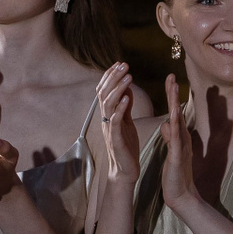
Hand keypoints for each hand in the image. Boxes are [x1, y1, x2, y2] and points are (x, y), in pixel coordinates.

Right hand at [96, 63, 140, 181]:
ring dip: (118, 88)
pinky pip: (115, 121)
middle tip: (124, 64)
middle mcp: (105, 119)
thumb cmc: (126, 146)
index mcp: (108, 114)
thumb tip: (127, 89)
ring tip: (128, 77)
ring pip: (108, 104)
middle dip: (113, 77)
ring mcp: (109, 128)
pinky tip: (126, 98)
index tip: (119, 63)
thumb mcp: (127, 122)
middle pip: (104, 93)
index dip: (110, 76)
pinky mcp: (115, 139)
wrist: (124, 170)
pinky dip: (120, 108)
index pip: (104, 90)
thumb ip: (125, 106)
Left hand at [158, 74, 200, 211]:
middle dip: (173, 93)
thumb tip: (166, 123)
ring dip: (174, 104)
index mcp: (179, 135)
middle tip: (171, 75)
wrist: (180, 194)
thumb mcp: (172, 151)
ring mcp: (181, 145)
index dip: (171, 96)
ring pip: (177, 121)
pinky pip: (175, 139)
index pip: (174, 112)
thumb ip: (170, 136)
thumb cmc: (175, 173)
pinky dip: (173, 127)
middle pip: (176, 111)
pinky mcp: (178, 156)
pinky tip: (172, 116)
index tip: (169, 79)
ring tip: (172, 89)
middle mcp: (182, 137)